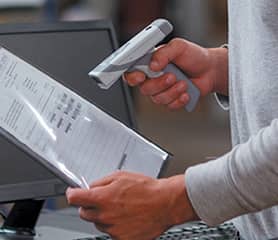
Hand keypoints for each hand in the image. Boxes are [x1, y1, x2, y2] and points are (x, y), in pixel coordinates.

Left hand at [66, 171, 198, 239]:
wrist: (164, 203)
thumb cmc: (146, 188)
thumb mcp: (121, 176)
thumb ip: (101, 182)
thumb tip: (90, 187)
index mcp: (102, 198)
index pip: (74, 198)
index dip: (71, 194)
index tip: (73, 193)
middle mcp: (104, 215)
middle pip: (83, 213)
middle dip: (89, 205)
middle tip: (101, 198)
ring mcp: (112, 229)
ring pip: (98, 223)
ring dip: (102, 215)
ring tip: (120, 207)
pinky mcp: (121, 239)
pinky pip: (110, 232)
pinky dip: (114, 225)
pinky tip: (126, 216)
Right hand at [124, 38, 227, 109]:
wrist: (210, 70)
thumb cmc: (193, 56)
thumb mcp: (179, 47)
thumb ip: (164, 53)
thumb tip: (153, 64)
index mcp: (150, 63)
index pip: (132, 72)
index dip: (132, 77)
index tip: (140, 77)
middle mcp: (153, 78)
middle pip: (144, 89)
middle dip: (159, 84)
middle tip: (172, 76)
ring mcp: (161, 90)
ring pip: (157, 99)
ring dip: (172, 91)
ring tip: (184, 82)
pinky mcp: (171, 100)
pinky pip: (169, 106)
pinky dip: (179, 99)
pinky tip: (186, 91)